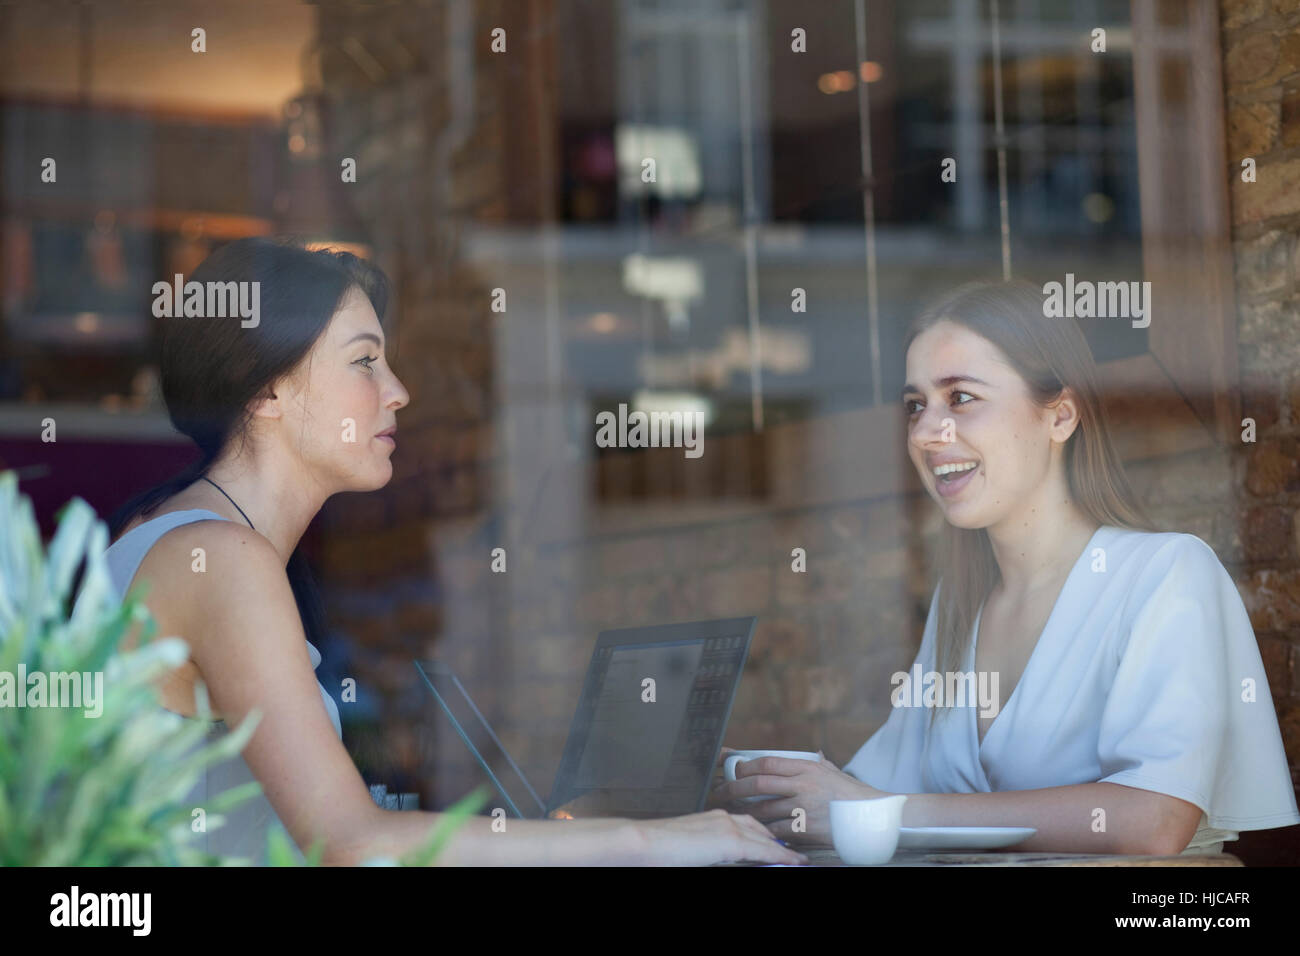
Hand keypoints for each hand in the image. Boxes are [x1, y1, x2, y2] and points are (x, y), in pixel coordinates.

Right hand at [631, 809, 809, 865]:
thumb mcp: (690, 846)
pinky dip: (780, 856)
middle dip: (776, 840)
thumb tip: (712, 855)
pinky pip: (763, 850)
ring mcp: (727, 827)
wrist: (644, 842)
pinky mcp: (730, 841)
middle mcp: (723, 817)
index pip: (746, 824)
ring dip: (781, 848)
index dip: (763, 835)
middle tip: (792, 850)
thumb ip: (707, 848)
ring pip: (764, 838)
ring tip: (797, 858)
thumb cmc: (659, 847)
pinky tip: (792, 861)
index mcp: (712, 818)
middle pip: (759, 828)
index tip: (776, 843)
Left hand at [709, 751, 893, 844]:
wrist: (872, 816)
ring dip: (747, 812)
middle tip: (722, 792)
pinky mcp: (806, 829)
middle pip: (758, 784)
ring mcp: (804, 808)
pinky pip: (777, 831)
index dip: (746, 766)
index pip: (767, 762)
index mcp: (806, 768)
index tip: (735, 771)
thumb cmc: (851, 794)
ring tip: (736, 812)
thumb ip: (815, 763)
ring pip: (763, 809)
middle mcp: (803, 785)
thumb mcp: (832, 771)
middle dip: (734, 788)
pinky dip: (766, 831)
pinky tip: (759, 831)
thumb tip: (805, 756)